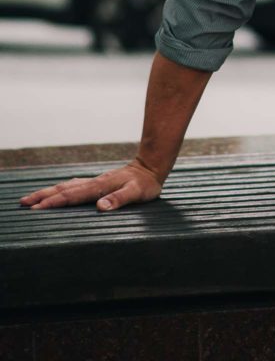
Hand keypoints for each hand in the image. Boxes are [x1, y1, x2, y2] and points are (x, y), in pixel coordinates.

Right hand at [19, 158, 163, 212]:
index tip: (36, 208)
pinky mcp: (98, 182)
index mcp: (100, 187)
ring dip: (49, 192)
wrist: (151, 166)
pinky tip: (58, 190)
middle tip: (23, 203)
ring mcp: (94, 181)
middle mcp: (93, 183)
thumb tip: (100, 207)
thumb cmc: (146, 183)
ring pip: (66, 186)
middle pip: (63, 189)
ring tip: (32, 198)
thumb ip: (119, 199)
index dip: (54, 202)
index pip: (72, 196)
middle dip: (43, 196)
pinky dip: (61, 189)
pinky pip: (74, 186)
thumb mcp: (137, 192)